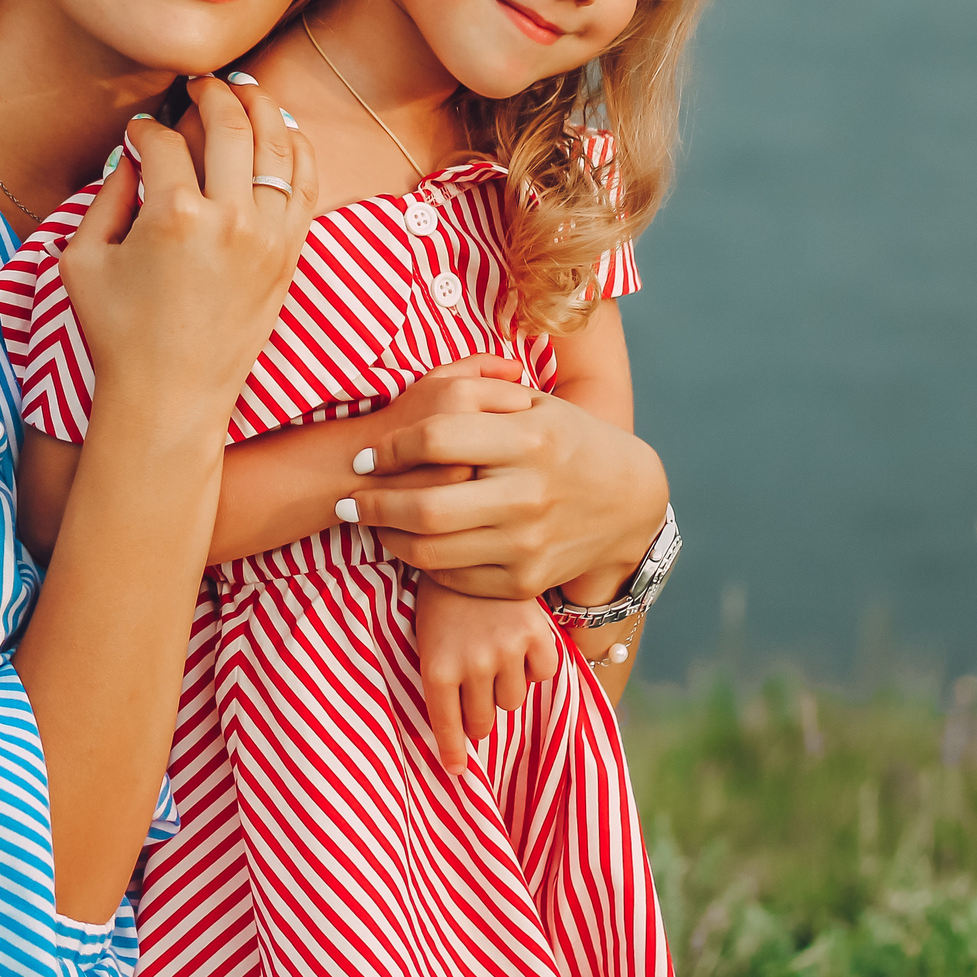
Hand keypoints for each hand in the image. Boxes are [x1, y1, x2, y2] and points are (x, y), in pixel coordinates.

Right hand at [58, 75, 317, 428]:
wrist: (170, 399)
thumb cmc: (117, 333)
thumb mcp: (82, 259)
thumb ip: (105, 197)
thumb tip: (133, 155)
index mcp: (173, 215)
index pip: (164, 143)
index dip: (146, 130)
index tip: (138, 134)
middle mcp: (230, 218)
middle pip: (231, 124)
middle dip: (212, 93)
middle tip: (198, 85)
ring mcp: (269, 237)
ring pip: (279, 145)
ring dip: (262, 108)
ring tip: (245, 92)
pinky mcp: (290, 256)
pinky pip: (306, 185)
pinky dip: (297, 149)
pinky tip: (282, 132)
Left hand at [344, 360, 666, 602]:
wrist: (628, 500)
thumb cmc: (568, 440)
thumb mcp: (535, 404)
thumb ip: (477, 395)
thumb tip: (408, 397)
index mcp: (528, 439)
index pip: (436, 440)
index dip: (390, 448)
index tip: (368, 455)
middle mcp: (528, 494)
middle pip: (425, 506)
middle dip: (372, 504)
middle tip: (347, 499)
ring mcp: (527, 544)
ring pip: (432, 550)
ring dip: (386, 538)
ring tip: (368, 523)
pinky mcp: (526, 581)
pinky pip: (455, 578)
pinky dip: (421, 562)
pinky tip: (406, 544)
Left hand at [415, 580, 561, 775]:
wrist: (464, 542)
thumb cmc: (441, 595)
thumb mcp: (427, 637)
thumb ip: (440, 680)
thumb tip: (457, 735)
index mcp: (436, 667)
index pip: (446, 727)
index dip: (451, 754)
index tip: (455, 771)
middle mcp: (472, 665)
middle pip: (482, 723)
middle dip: (477, 717)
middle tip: (475, 696)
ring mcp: (506, 650)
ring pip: (513, 701)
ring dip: (504, 687)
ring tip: (493, 655)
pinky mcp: (536, 634)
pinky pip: (543, 674)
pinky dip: (534, 664)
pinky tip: (519, 642)